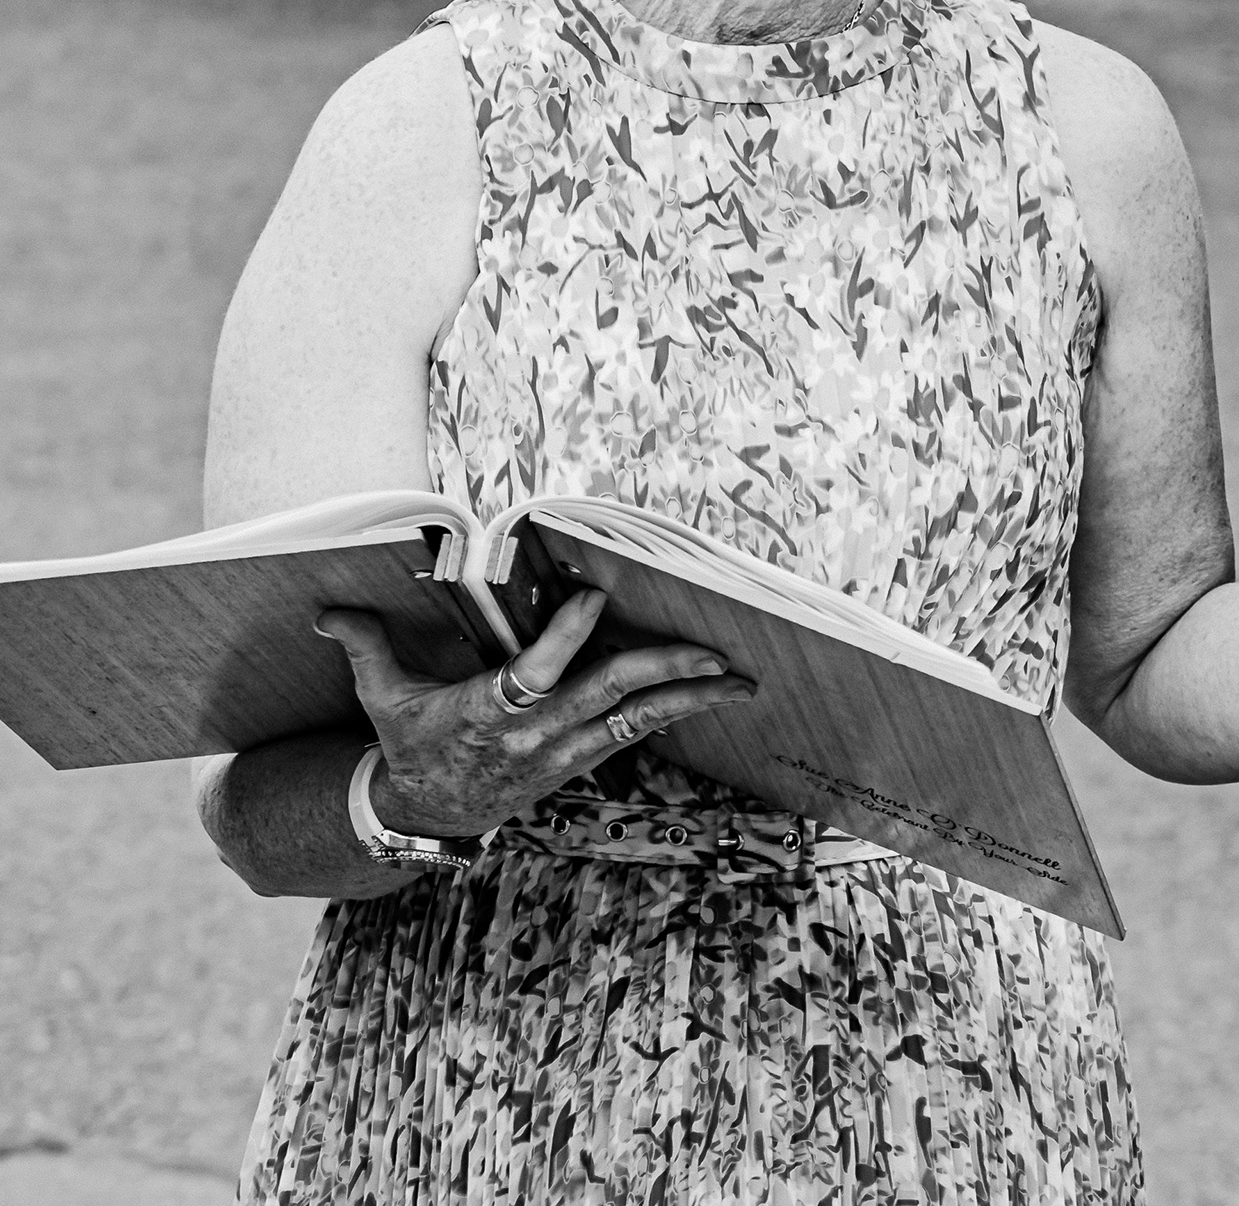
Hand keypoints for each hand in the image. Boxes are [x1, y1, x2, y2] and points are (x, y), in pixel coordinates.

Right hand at [317, 589, 756, 841]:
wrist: (426, 816)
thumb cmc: (411, 744)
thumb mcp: (382, 699)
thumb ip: (365, 646)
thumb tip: (325, 610)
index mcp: (488, 710)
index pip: (533, 671)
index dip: (564, 636)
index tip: (594, 597)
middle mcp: (535, 733)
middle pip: (607, 695)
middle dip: (664, 670)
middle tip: (714, 650)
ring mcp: (564, 751)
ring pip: (637, 720)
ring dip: (691, 699)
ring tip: (740, 680)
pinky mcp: (580, 761)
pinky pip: (636, 733)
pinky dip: (674, 711)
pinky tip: (711, 694)